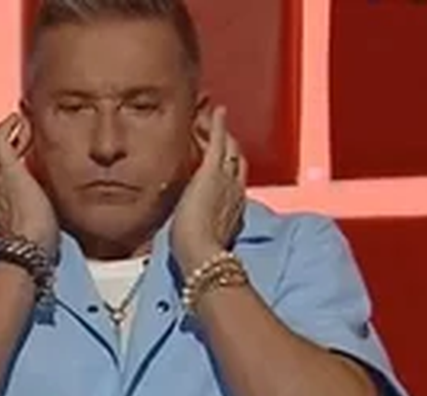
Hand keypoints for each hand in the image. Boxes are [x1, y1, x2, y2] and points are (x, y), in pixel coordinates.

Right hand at [0, 113, 58, 256]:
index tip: (10, 162)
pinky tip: (19, 120)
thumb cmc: (33, 248)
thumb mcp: (29, 233)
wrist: (28, 248)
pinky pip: (0, 139)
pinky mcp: (8, 169)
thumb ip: (29, 227)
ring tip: (19, 124)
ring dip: (3, 133)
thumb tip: (41, 234)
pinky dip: (7, 127)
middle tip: (13, 136)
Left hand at [170, 106, 247, 273]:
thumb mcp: (202, 239)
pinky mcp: (212, 171)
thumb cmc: (197, 254)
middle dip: (232, 148)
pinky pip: (219, 140)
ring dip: (224, 134)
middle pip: (238, 162)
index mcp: (232, 209)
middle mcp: (235, 191)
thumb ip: (199, 231)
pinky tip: (218, 110)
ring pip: (231, 149)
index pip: (235, 184)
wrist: (200, 251)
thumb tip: (188, 233)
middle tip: (223, 135)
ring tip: (214, 120)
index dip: (230, 172)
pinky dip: (219, 124)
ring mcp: (226, 179)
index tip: (225, 165)